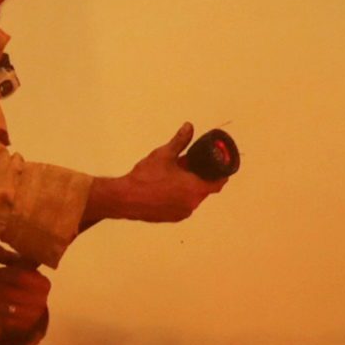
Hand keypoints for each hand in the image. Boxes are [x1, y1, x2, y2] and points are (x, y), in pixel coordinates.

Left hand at [0, 260, 50, 342]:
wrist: (32, 313)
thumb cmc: (23, 285)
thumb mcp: (20, 269)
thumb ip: (9, 259)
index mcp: (42, 284)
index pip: (22, 277)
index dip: (6, 274)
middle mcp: (40, 301)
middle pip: (11, 293)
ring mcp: (31, 317)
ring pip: (4, 309)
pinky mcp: (20, 329)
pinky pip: (0, 322)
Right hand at [85, 122, 225, 225]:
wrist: (124, 198)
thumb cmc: (145, 177)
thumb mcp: (164, 155)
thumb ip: (180, 141)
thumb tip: (189, 127)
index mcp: (195, 188)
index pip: (218, 183)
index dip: (220, 175)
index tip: (218, 168)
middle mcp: (192, 203)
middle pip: (203, 190)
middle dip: (198, 178)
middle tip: (186, 168)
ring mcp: (181, 213)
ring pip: (191, 198)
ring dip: (187, 189)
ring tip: (172, 178)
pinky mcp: (170, 218)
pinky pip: (180, 206)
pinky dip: (177, 198)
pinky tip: (163, 190)